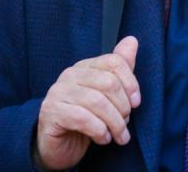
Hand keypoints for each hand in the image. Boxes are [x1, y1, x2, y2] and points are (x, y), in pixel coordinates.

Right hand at [35, 36, 140, 170]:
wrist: (58, 146)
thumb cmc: (85, 120)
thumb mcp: (106, 95)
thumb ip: (119, 69)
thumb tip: (132, 40)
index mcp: (85, 67)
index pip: (114, 62)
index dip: (131, 82)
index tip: (136, 103)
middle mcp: (70, 75)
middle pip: (109, 82)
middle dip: (123, 107)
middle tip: (125, 123)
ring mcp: (58, 92)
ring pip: (97, 102)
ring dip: (115, 123)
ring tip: (119, 136)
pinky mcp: (51, 112)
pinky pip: (82, 118)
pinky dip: (99, 131)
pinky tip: (103, 139)